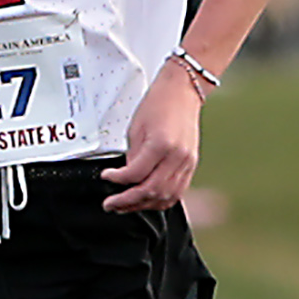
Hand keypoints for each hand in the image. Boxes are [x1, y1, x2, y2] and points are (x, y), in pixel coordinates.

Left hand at [100, 65, 203, 212]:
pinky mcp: (191, 165)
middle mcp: (177, 156)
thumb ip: (132, 156)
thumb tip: (127, 177)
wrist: (182, 92)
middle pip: (151, 190)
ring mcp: (187, 162)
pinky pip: (178, 191)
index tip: (106, 178)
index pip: (136, 174)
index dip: (118, 180)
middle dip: (128, 201)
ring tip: (125, 206)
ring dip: (143, 205)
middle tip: (111, 204)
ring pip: (166, 196)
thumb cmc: (159, 104)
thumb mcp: (136, 129)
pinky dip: (161, 200)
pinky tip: (147, 201)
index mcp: (161, 145)